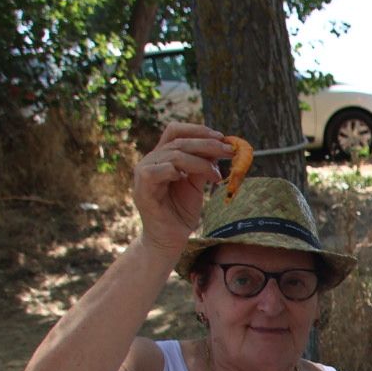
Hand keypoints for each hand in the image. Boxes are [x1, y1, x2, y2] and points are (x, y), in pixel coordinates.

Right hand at [131, 122, 233, 260]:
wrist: (169, 240)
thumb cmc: (181, 212)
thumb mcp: (196, 185)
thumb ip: (202, 167)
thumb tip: (219, 148)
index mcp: (162, 157)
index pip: (175, 131)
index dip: (198, 130)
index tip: (222, 137)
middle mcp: (151, 161)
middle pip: (178, 141)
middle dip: (207, 145)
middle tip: (228, 151)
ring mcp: (144, 174)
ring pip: (173, 155)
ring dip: (199, 162)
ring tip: (216, 176)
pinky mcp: (143, 189)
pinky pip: (157, 171)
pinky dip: (175, 171)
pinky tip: (187, 179)